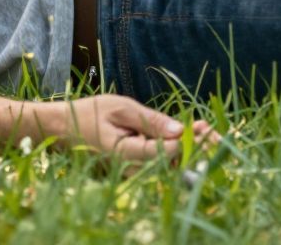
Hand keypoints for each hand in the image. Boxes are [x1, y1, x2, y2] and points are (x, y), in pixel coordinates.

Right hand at [37, 96, 216, 160]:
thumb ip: (151, 121)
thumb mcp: (120, 108)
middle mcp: (131, 170)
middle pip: (173, 164)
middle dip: (198, 149)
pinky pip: (158, 164)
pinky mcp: (132, 171)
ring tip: (208, 131)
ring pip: (168, 166)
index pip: (167, 152)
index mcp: (126, 154)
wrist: (61, 130)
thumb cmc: (88, 114)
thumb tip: (181, 131)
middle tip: (219, 133)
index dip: (191, 142)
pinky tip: (189, 136)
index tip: (209, 130)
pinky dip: (175, 151)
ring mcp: (131, 173)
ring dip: (189, 150)